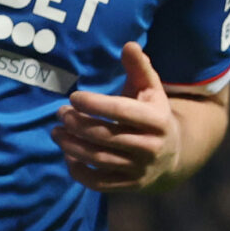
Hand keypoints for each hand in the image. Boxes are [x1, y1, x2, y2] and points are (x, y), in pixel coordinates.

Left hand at [53, 43, 182, 190]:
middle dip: (77, 124)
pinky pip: (99, 182)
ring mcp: (139, 169)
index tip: (74, 97)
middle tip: (60, 113)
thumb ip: (140, 68)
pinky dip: (79, 171)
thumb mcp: (152, 90)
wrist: (174, 156)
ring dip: (72, 146)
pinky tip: (67, 155)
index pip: (122, 111)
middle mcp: (150, 147)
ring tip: (55, 132)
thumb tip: (129, 45)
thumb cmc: (153, 115)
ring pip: (99, 159)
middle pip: (106, 136)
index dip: (95, 104)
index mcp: (157, 120)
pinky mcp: (129, 186)